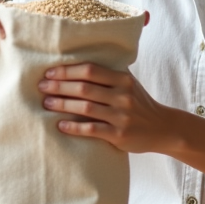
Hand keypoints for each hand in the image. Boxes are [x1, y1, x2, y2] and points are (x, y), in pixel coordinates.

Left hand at [38, 63, 176, 153]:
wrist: (162, 128)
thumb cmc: (139, 104)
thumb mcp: (129, 84)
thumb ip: (108, 77)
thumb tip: (73, 68)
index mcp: (123, 79)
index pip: (89, 70)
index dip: (67, 71)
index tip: (49, 73)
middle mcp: (122, 95)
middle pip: (84, 87)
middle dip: (59, 86)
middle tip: (41, 87)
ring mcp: (121, 116)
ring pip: (85, 108)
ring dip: (62, 105)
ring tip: (46, 104)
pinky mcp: (119, 135)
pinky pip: (91, 129)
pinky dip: (73, 127)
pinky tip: (60, 125)